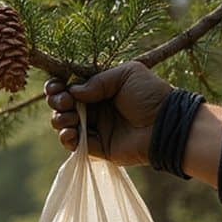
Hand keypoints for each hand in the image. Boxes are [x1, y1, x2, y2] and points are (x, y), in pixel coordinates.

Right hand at [45, 61, 171, 165]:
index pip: (70, 85)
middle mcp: (94, 108)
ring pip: (64, 123)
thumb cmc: (150, 95)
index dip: (58, 86)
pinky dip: (67, 138)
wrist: (166, 124)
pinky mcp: (97, 147)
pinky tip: (71, 132)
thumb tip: (73, 91)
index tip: (56, 86)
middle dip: (57, 101)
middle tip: (65, 102)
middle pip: (62, 104)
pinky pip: (73, 144)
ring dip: (60, 119)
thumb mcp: (126, 74)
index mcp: (99, 89)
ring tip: (70, 117)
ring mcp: (95, 128)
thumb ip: (97, 80)